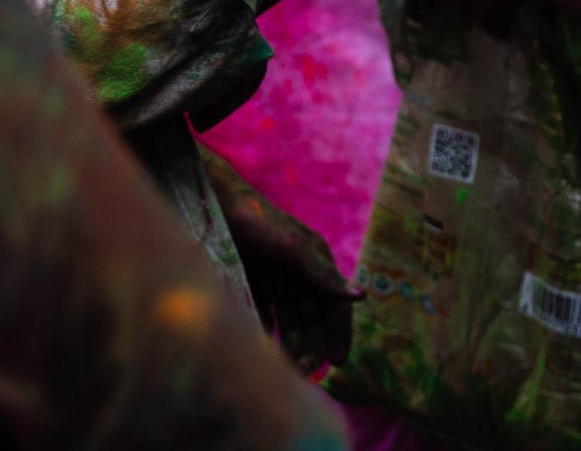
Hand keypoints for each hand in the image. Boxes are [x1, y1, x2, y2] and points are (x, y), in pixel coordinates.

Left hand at [205, 151, 358, 372]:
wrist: (218, 209)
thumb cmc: (262, 225)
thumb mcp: (295, 249)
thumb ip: (324, 275)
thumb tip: (361, 296)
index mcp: (319, 266)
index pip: (336, 306)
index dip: (340, 333)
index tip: (338, 361)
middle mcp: (302, 279)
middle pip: (316, 321)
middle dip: (315, 346)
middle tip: (306, 372)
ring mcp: (279, 286)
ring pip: (293, 325)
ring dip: (294, 347)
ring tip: (287, 370)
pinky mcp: (255, 289)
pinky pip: (266, 320)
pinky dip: (269, 337)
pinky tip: (266, 355)